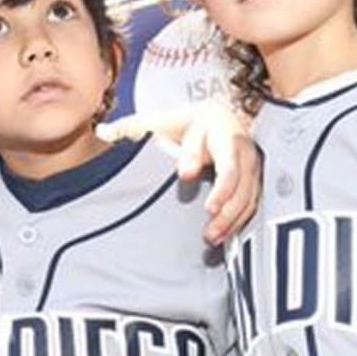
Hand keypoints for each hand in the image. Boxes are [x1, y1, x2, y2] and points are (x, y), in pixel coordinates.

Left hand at [99, 102, 260, 244]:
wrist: (218, 119)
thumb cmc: (186, 123)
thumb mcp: (162, 120)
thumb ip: (133, 127)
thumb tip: (103, 132)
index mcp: (218, 128)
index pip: (220, 155)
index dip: (210, 174)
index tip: (194, 188)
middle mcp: (240, 147)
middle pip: (239, 180)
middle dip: (226, 205)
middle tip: (208, 227)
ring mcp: (251, 165)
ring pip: (248, 195)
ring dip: (233, 218)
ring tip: (213, 237)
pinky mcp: (253, 181)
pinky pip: (252, 203)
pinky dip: (240, 221)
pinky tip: (225, 236)